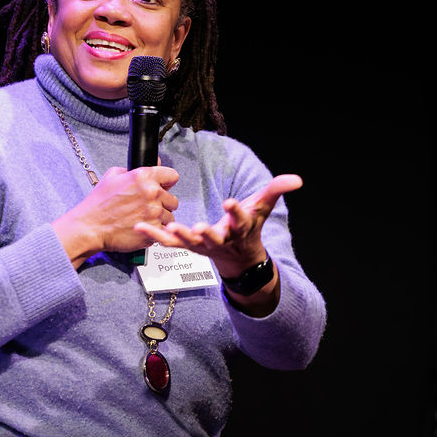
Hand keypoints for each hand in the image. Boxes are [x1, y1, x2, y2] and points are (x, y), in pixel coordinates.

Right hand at [53, 165, 179, 267]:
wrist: (90, 227)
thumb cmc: (99, 204)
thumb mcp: (112, 175)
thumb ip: (135, 168)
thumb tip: (154, 162)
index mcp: (143, 177)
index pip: (172, 175)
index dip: (167, 182)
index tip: (163, 187)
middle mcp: (152, 193)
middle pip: (173, 199)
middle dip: (162, 203)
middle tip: (146, 206)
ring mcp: (154, 213)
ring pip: (169, 216)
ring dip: (158, 218)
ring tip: (141, 218)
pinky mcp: (153, 230)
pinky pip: (163, 229)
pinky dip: (154, 230)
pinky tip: (140, 226)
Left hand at [134, 174, 301, 309]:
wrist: (238, 257)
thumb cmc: (249, 226)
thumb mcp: (263, 207)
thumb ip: (276, 190)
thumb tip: (297, 179)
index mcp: (240, 227)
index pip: (240, 218)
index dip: (236, 211)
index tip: (230, 202)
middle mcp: (221, 238)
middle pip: (213, 236)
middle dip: (207, 232)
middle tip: (198, 227)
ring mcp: (203, 244)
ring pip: (189, 242)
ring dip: (177, 235)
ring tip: (167, 227)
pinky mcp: (187, 246)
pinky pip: (169, 242)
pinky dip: (154, 236)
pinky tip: (139, 227)